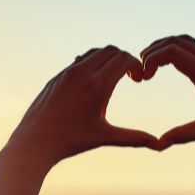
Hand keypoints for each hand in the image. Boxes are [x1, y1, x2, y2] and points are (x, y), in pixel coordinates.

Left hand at [7, 46, 159, 166]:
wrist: (35, 141)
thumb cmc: (71, 140)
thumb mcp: (104, 137)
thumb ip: (133, 138)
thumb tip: (159, 145)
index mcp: (97, 85)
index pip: (123, 58)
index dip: (136, 64)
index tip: (139, 78)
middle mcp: (81, 72)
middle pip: (110, 50)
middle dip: (124, 59)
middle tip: (130, 75)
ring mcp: (67, 72)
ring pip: (94, 52)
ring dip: (108, 59)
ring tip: (114, 77)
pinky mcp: (57, 77)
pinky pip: (79, 60)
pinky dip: (92, 63)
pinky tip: (95, 82)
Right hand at [140, 35, 194, 146]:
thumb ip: (186, 134)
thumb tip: (160, 144)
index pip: (172, 51)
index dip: (151, 59)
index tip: (143, 78)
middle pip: (173, 41)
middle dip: (151, 52)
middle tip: (141, 73)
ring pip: (183, 39)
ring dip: (163, 47)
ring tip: (149, 66)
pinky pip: (193, 43)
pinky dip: (176, 47)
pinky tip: (170, 63)